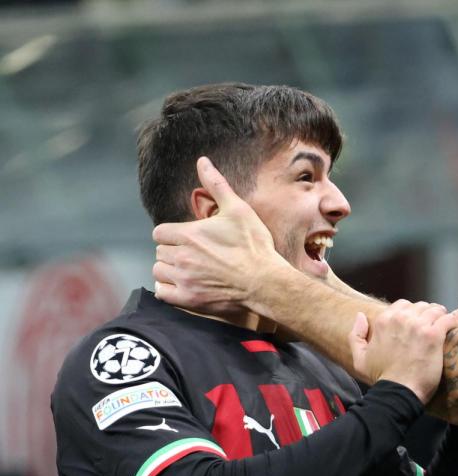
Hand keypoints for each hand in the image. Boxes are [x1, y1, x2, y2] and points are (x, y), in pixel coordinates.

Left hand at [152, 157, 287, 313]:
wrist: (265, 281)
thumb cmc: (254, 245)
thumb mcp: (238, 209)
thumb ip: (216, 185)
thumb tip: (202, 161)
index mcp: (187, 234)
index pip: (160, 232)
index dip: (174, 234)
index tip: (190, 239)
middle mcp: (180, 256)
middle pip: (160, 251)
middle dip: (173, 251)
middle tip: (195, 255)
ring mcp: (182, 279)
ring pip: (159, 271)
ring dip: (170, 270)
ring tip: (190, 270)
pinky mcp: (187, 299)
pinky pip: (162, 292)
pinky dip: (169, 289)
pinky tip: (186, 284)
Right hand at [347, 301, 457, 403]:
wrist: (398, 393)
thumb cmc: (381, 378)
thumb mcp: (360, 359)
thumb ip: (356, 335)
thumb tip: (361, 315)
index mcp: (384, 321)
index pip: (404, 305)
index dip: (413, 313)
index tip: (418, 324)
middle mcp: (401, 319)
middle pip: (422, 306)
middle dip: (428, 315)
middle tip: (433, 327)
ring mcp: (418, 326)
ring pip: (436, 310)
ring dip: (441, 317)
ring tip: (444, 328)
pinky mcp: (434, 335)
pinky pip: (448, 319)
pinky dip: (453, 323)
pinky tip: (453, 331)